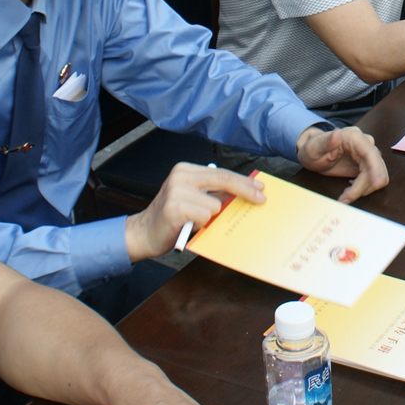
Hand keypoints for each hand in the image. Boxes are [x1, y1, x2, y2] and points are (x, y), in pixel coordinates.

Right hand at [126, 165, 264, 261]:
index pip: (222, 173)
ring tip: (197, 222)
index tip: (260, 188)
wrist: (144, 233)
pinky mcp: (174, 208)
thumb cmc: (172, 218)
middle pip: (223, 179)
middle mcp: (180, 176)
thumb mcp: (194, 200)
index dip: (243, 181)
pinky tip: (189, 227)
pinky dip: (201, 225)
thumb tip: (245, 193)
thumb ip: (215, 194)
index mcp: (186, 170)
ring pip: (215, 204)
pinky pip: (205, 216)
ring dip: (212, 217)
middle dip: (245, 190)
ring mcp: (176, 191)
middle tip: (260, 200)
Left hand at [296, 125, 389, 202]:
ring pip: (378, 176)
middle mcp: (365, 144)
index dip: (376, 168)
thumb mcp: (314, 147)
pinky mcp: (367, 165)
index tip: (376, 183)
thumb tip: (337, 133)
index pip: (371, 153)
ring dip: (363, 189)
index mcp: (354, 137)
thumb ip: (326, 141)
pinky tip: (349, 188)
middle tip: (345, 198)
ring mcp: (368, 155)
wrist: (314, 153)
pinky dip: (363, 188)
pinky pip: (373, 180)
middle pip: (377, 168)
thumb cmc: (313, 149)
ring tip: (345, 194)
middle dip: (363, 186)